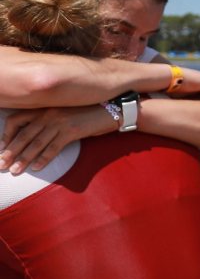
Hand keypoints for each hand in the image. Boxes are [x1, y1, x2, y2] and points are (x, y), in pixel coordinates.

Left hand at [0, 106, 116, 173]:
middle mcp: (48, 114)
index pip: (16, 120)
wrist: (109, 110)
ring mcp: (59, 122)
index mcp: (43, 108)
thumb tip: (34, 136)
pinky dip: (44, 159)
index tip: (2, 147)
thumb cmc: (86, 113)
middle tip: (1, 164)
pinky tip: (36, 168)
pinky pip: (54, 148)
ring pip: (36, 143)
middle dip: (11, 151)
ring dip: (24, 158)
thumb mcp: (62, 113)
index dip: (6, 134)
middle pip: (23, 135)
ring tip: (15, 170)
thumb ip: (47, 120)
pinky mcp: (72, 131)